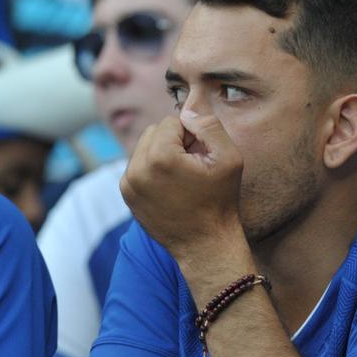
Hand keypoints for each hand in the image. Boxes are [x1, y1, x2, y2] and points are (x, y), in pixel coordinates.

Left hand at [120, 111, 245, 260]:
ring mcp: (128, 182)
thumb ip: (209, 126)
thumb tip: (186, 112)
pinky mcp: (126, 193)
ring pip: (144, 147)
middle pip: (154, 131)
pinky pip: (138, 165)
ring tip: (182, 177)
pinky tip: (171, 187)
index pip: (172, 121)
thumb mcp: (229, 159)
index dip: (192, 135)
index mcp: (160, 156)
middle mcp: (137, 168)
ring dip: (162, 153)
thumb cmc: (220, 202)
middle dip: (174, 141)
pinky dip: (153, 169)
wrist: (205, 244)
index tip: (202, 157)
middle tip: (194, 166)